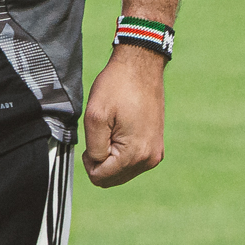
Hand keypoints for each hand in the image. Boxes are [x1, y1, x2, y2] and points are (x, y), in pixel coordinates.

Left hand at [81, 44, 166, 187]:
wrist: (141, 66)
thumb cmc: (117, 86)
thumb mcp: (95, 116)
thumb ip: (94, 149)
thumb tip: (97, 166)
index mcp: (135, 154)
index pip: (101, 178)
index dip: (88, 160)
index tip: (92, 137)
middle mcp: (149, 159)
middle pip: (112, 178)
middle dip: (100, 160)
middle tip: (101, 131)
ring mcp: (155, 153)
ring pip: (121, 171)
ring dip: (111, 155)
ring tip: (112, 128)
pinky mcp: (156, 146)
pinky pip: (132, 161)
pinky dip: (121, 151)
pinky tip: (120, 128)